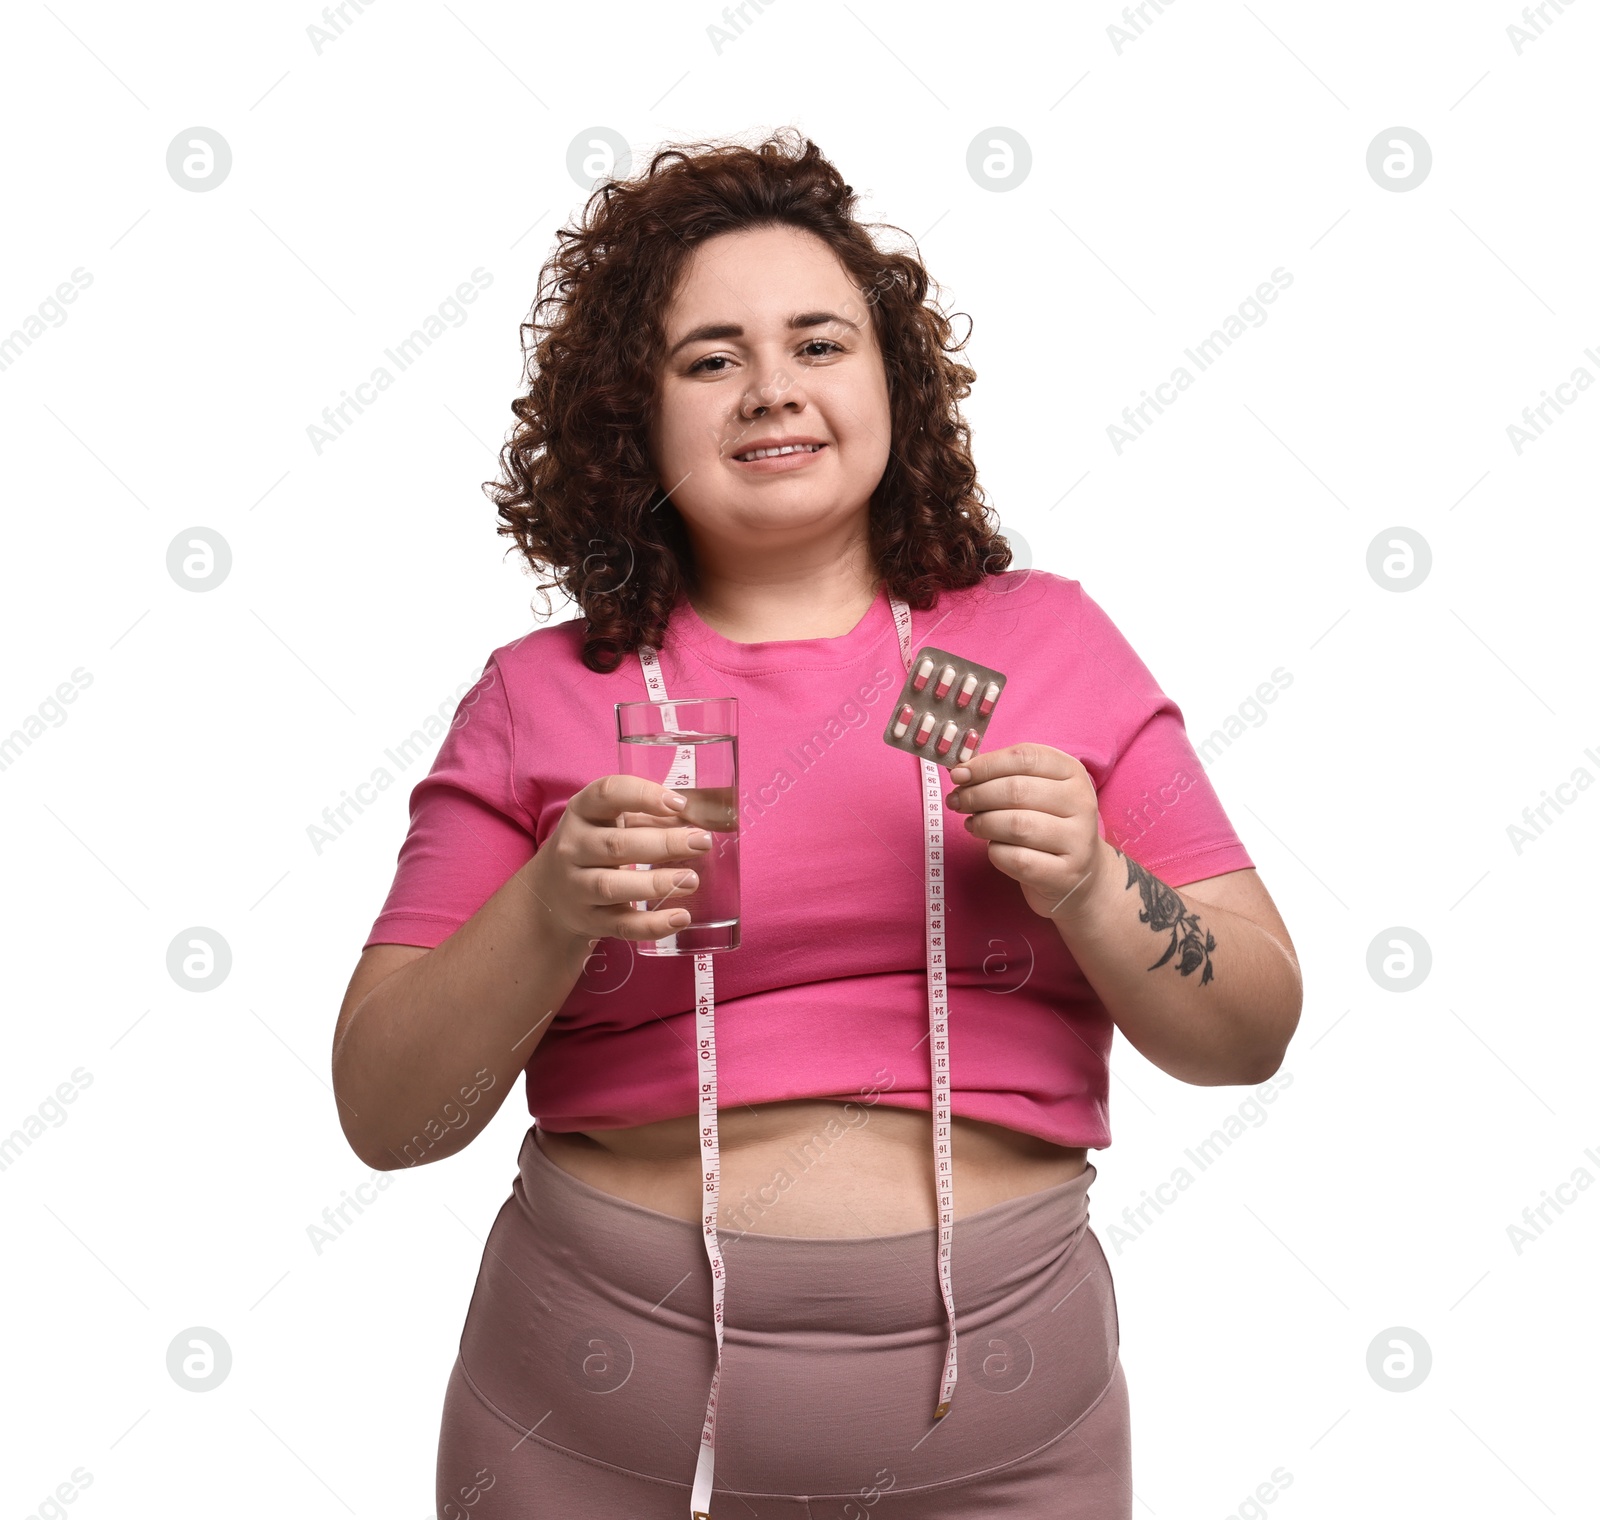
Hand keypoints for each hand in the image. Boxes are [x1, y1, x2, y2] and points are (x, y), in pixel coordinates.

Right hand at [528, 775, 717, 945]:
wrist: (551, 892)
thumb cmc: (596, 845)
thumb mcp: (611, 821)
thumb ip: (651, 816)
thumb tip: (702, 816)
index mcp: (582, 811)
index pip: (607, 794)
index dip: (643, 795)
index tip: (679, 803)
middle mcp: (573, 847)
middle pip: (617, 845)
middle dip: (664, 843)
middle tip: (701, 842)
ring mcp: (577, 887)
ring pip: (613, 886)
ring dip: (656, 883)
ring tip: (692, 880)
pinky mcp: (590, 920)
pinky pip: (621, 925)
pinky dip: (651, 925)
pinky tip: (680, 917)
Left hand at [946, 743, 1113, 921]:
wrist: (1079, 875)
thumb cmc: (1046, 825)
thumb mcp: (1035, 792)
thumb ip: (1002, 777)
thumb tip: (961, 773)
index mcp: (1073, 773)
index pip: (1025, 757)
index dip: (986, 765)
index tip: (958, 775)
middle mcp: (1081, 803)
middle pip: (1017, 790)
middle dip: (976, 794)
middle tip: (956, 801)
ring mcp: (1078, 840)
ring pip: (1017, 825)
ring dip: (983, 823)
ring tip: (972, 824)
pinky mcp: (1066, 874)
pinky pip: (1018, 859)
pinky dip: (995, 852)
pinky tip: (993, 848)